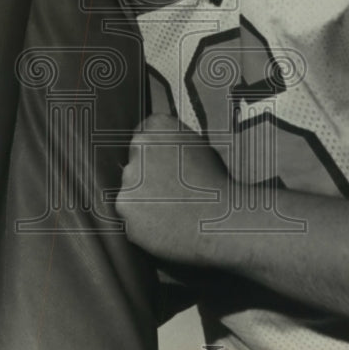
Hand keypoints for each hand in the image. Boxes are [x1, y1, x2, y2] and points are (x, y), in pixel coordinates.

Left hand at [115, 113, 229, 264]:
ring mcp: (129, 178)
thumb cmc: (217, 184)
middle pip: (135, 163)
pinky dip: (143, 221)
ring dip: (145, 199)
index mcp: (158, 127)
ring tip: (173, 207)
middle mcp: (139, 147)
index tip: (164, 164)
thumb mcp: (200, 146)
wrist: (222, 218)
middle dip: (148, 177)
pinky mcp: (125, 206)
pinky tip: (166, 222)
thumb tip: (162, 145)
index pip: (144, 134)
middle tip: (172, 190)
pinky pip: (131, 214)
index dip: (155, 152)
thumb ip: (173, 141)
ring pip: (131, 190)